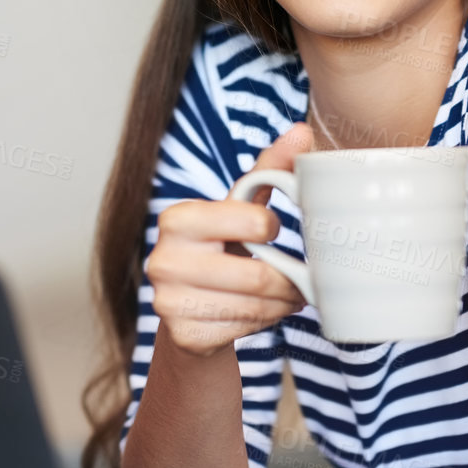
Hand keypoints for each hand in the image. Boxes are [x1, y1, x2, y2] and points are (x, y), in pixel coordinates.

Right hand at [146, 123, 314, 355]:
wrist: (188, 307)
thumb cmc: (220, 246)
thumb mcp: (239, 208)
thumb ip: (268, 169)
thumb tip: (302, 132)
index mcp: (178, 218)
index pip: (254, 223)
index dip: (273, 230)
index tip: (273, 232)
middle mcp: (164, 260)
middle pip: (256, 276)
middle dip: (289, 281)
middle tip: (302, 280)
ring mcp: (169, 302)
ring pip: (254, 307)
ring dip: (282, 304)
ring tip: (289, 296)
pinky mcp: (183, 335)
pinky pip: (242, 331)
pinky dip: (263, 323)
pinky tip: (263, 313)